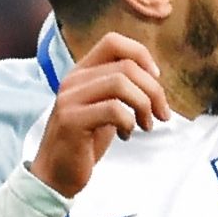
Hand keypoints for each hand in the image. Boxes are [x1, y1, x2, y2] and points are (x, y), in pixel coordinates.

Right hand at [31, 33, 172, 198]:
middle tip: (161, 114)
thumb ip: (122, 88)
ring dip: (144, 106)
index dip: (141, 55)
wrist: (56, 174)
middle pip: (126, 66)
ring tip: (146, 125)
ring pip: (120, 84)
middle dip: (154, 90)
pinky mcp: (71, 120)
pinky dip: (129, 122)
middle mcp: (72, 80)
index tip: (156, 79)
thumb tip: (155, 78)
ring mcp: (69, 99)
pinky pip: (113, 109)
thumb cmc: (86, 140)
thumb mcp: (105, 106)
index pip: (113, 42)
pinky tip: (127, 135)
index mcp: (82, 72)